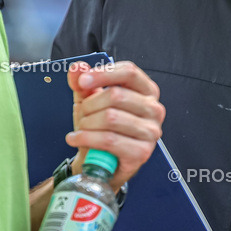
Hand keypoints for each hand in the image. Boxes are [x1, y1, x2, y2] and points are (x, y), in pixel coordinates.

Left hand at [66, 61, 165, 189]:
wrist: (102, 162)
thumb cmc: (100, 128)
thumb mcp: (90, 101)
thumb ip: (83, 83)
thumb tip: (77, 68)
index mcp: (146, 91)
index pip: (129, 72)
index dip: (104, 73)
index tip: (83, 81)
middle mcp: (154, 109)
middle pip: (116, 95)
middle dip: (90, 104)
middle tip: (81, 114)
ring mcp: (151, 131)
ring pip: (111, 118)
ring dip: (87, 123)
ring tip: (80, 128)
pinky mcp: (142, 152)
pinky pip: (109, 140)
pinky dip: (86, 138)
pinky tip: (76, 139)